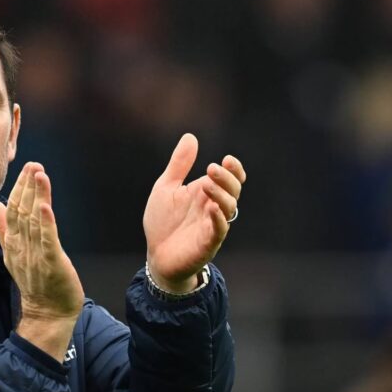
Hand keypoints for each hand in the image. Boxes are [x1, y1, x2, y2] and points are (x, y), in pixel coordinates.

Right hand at [0, 163, 83, 360]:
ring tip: (39, 174)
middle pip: (21, 211)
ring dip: (36, 196)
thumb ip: (5, 228)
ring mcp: (35, 255)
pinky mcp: (51, 263)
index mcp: (13, 243)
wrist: (47, 314)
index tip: (26, 168)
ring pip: (34, 221)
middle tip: (33, 164)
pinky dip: (46, 222)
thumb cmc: (36, 283)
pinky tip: (45, 205)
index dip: (19, 188)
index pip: (13, 211)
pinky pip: (47, 240)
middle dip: (27, 186)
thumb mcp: (15, 252)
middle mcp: (21, 247)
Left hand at [143, 133, 245, 292]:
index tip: (227, 159)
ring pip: (229, 208)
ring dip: (221, 195)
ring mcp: (212, 225)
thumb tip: (190, 137)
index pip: (230, 178)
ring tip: (207, 185)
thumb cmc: (163, 223)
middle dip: (226, 178)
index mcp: (206, 193)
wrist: (157, 255)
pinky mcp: (207, 243)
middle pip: (233, 190)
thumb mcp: (166, 188)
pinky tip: (211, 208)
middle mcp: (213, 207)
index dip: (234, 169)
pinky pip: (219, 229)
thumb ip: (179, 165)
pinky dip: (218, 218)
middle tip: (212, 168)